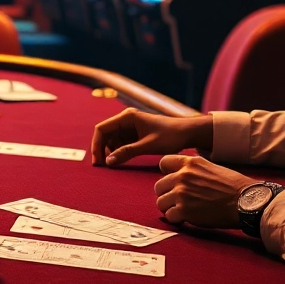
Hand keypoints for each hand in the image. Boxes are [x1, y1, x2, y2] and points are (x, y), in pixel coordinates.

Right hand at [90, 108, 212, 166]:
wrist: (187, 133)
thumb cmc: (170, 136)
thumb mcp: (148, 145)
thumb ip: (127, 152)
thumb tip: (108, 161)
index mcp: (127, 117)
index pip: (102, 129)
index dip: (96, 144)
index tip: (97, 160)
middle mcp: (126, 120)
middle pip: (105, 134)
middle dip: (101, 149)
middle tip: (101, 166)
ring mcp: (130, 128)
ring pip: (112, 140)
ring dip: (109, 152)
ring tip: (111, 165)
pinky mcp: (135, 135)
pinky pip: (120, 143)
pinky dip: (118, 152)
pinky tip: (120, 161)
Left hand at [153, 155, 254, 228]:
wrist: (245, 202)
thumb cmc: (234, 186)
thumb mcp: (211, 167)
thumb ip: (194, 169)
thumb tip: (182, 173)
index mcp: (190, 163)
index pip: (164, 162)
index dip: (166, 173)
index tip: (173, 181)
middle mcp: (182, 176)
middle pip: (158, 186)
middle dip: (167, 194)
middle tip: (178, 201)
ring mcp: (181, 193)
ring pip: (160, 202)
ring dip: (169, 208)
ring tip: (182, 211)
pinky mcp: (184, 210)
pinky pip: (169, 216)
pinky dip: (176, 219)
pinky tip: (186, 218)